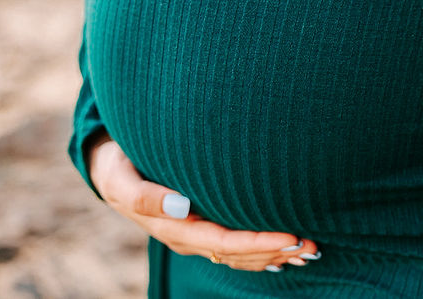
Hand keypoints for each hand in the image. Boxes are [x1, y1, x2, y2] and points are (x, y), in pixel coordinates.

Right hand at [87, 133, 320, 271]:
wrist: (110, 169)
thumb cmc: (120, 167)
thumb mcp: (122, 179)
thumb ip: (146, 195)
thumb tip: (181, 206)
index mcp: (173, 228)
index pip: (223, 243)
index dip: (257, 243)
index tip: (289, 237)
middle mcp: (188, 236)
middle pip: (238, 254)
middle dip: (275, 251)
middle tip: (311, 245)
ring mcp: (196, 234)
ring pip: (240, 254)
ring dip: (274, 254)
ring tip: (309, 250)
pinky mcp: (202, 225)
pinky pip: (236, 245)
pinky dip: (263, 249)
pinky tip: (287, 249)